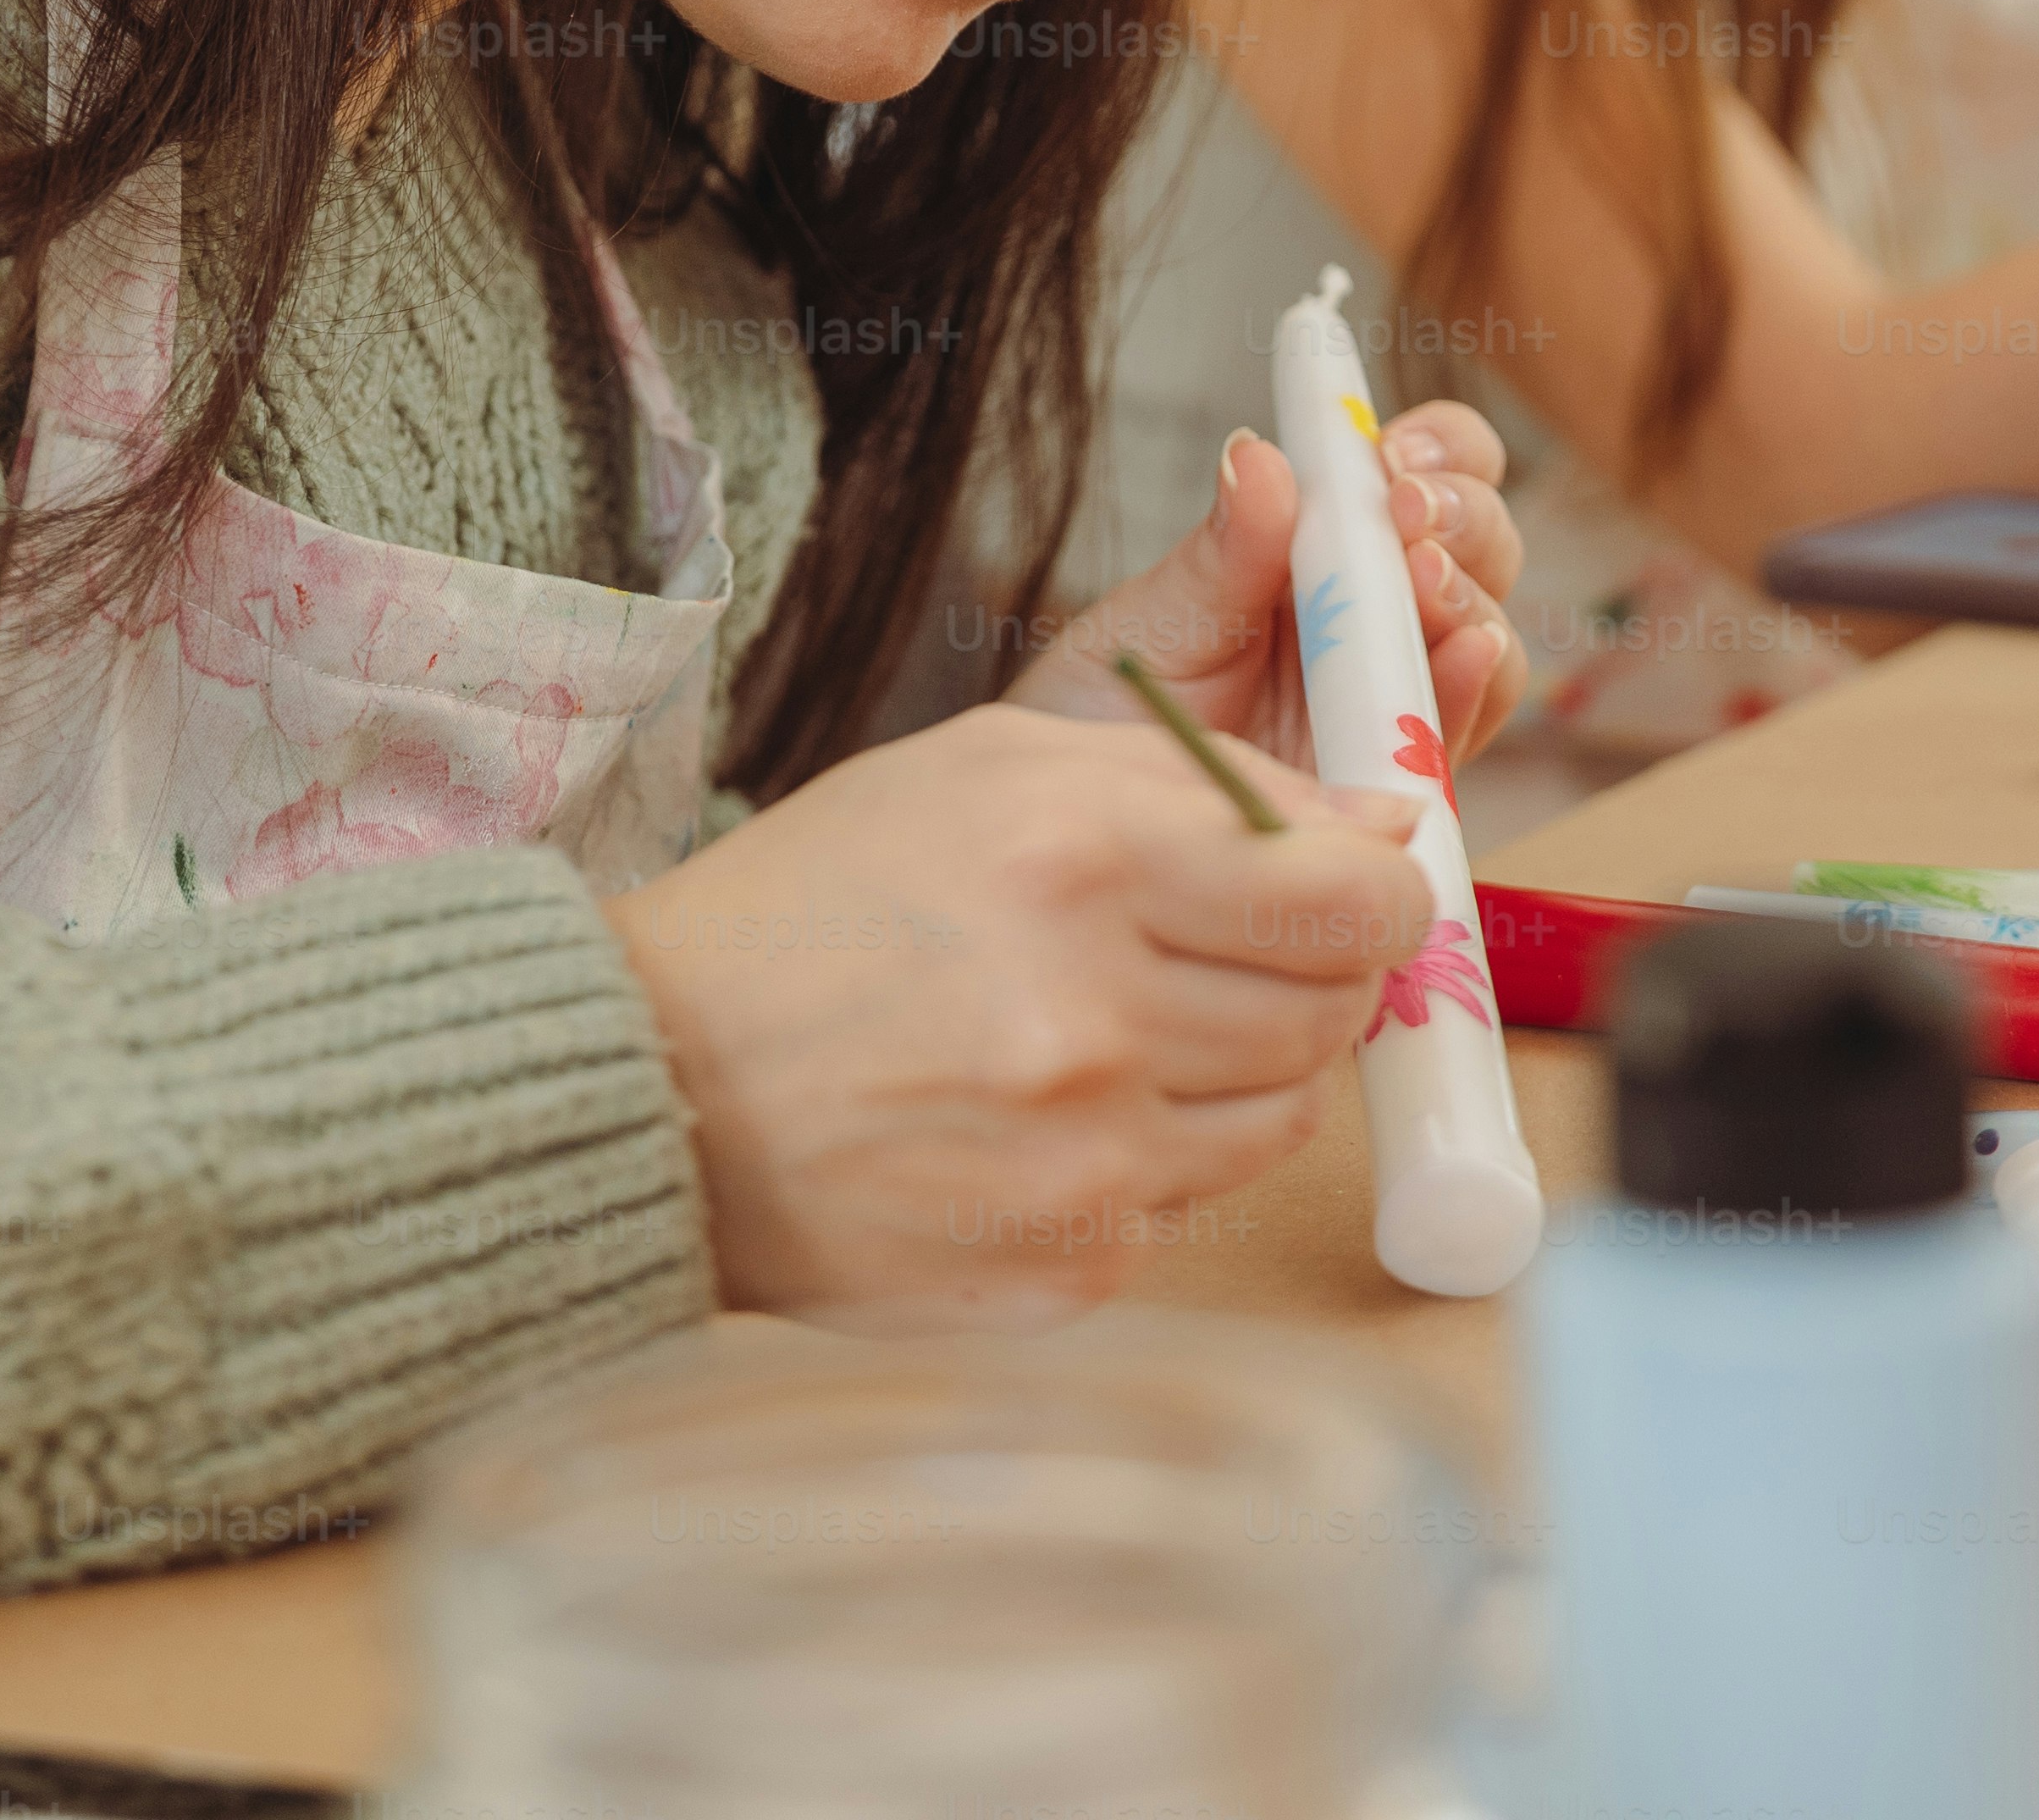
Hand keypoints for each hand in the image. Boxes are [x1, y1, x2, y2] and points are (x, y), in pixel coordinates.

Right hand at [604, 701, 1430, 1323]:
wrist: (655, 1084)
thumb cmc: (819, 907)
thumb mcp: (992, 770)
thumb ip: (1203, 779)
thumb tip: (1384, 824)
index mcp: (1085, 861)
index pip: (1354, 900)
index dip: (1379, 893)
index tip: (1353, 889)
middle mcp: (1095, 1018)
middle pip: (1333, 1012)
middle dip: (1308, 974)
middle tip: (1222, 953)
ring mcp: (1084, 1163)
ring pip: (1284, 1117)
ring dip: (1238, 1070)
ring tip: (1120, 1031)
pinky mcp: (1066, 1268)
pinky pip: (1191, 1205)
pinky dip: (1151, 1159)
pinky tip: (1047, 1119)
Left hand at [1006, 400, 1525, 773]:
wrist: (1073, 841)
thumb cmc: (1105, 721)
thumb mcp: (1151, 627)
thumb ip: (1219, 554)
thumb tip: (1259, 454)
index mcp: (1323, 556)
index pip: (1424, 475)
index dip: (1438, 450)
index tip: (1393, 453)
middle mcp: (1378, 625)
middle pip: (1479, 548)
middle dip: (1463, 515)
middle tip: (1408, 510)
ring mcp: (1395, 708)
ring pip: (1484, 637)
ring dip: (1469, 596)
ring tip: (1425, 577)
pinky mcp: (1397, 794)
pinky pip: (1456, 738)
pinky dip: (1471, 690)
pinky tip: (1462, 653)